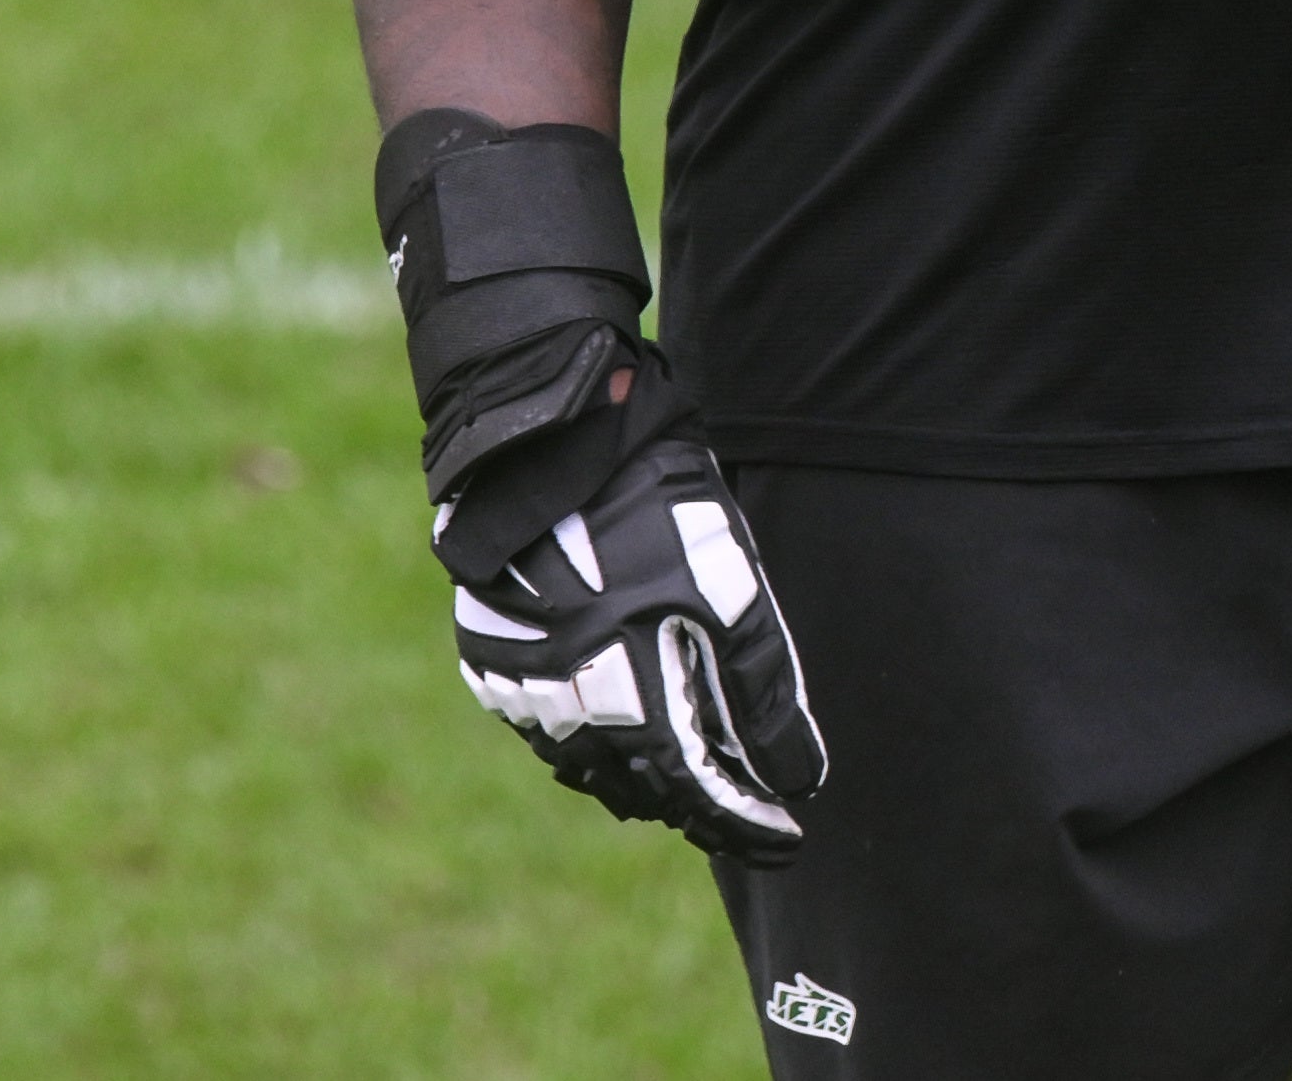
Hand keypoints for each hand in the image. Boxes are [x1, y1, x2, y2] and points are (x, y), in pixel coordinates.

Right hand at [436, 339, 827, 856]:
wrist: (553, 449)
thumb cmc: (655, 515)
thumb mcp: (730, 595)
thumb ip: (764, 696)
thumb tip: (799, 780)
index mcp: (634, 705)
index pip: (701, 797)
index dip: (749, 824)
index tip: (789, 841)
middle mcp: (571, 716)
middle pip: (646, 792)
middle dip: (702, 807)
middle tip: (749, 808)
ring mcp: (524, 694)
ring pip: (591, 769)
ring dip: (644, 782)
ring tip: (689, 782)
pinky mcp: (492, 665)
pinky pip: (547, 732)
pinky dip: (591, 745)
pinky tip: (617, 732)